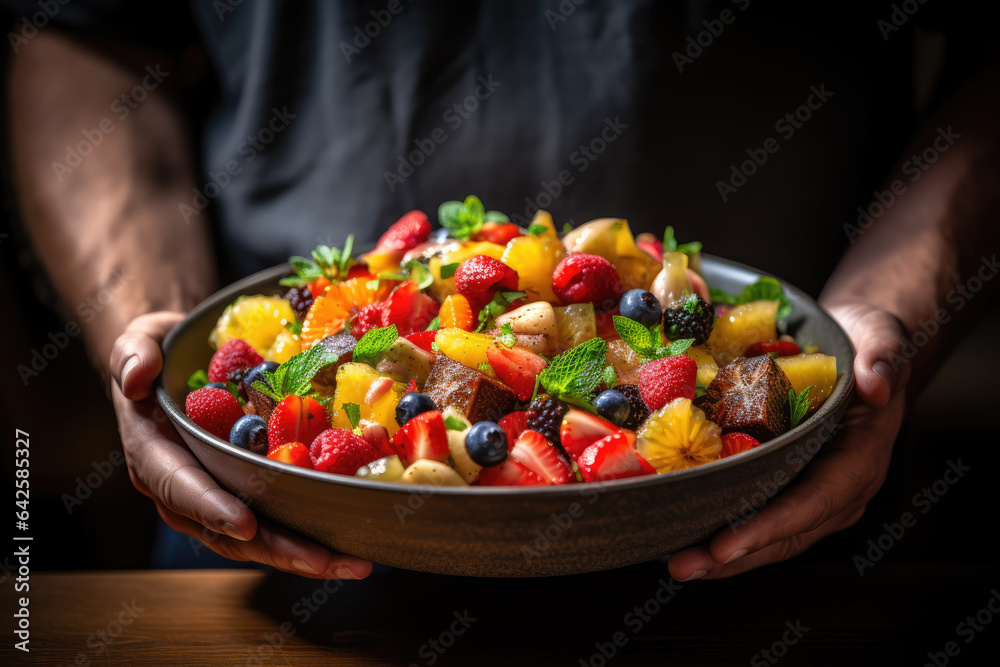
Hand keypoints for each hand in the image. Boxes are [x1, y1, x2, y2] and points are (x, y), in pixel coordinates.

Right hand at [110, 312, 371, 579]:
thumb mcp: (141, 339)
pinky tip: (350, 546)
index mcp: (155, 455)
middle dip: (275, 548)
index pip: (179, 487)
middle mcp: (184, 489)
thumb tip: (134, 379)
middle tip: (323, 559)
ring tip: (350, 563)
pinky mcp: (247, 494)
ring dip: (301, 555)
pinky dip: (309, 537)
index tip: (246, 524)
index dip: (211, 508)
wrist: (178, 364)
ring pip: (256, 539)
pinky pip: (275, 522)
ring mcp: (217, 497)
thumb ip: (134, 354)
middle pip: (227, 530)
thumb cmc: (161, 351)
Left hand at [667, 302, 909, 579]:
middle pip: (785, 534)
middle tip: (682, 566)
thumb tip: (876, 383)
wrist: (862, 344)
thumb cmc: (869, 342)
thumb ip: (882, 357)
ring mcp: (815, 492)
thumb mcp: (881, 339)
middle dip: (734, 556)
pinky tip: (686, 536)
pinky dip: (725, 531)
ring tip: (677, 564)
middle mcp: (839, 488)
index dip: (769, 527)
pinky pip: (760, 516)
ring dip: (723, 555)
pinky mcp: (791, 485)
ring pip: (770, 536)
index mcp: (860, 461)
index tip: (725, 545)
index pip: (813, 503)